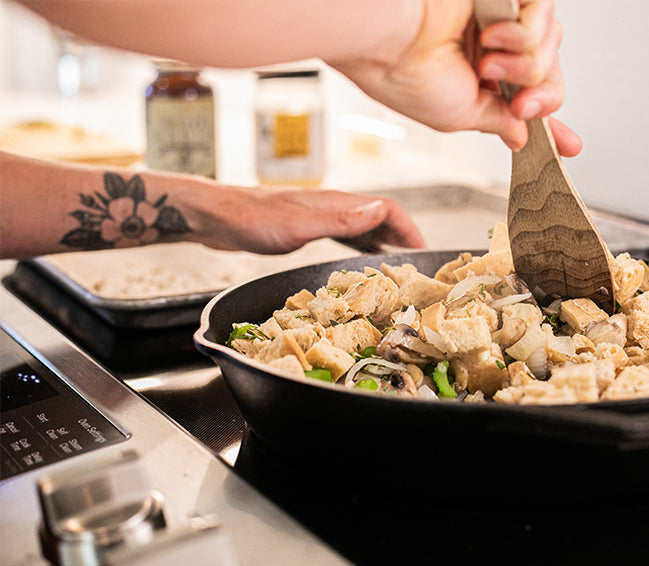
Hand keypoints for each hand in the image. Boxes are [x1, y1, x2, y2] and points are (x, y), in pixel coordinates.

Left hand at [201, 188, 425, 254]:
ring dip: (384, 245)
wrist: (213, 216)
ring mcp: (319, 217)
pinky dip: (360, 250)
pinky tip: (359, 263)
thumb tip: (382, 211)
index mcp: (336, 204)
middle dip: (403, 239)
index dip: (410, 230)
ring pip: (364, 229)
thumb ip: (342, 219)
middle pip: (380, 219)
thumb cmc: (250, 220)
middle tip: (418, 266)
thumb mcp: (300, 225)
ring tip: (397, 268)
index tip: (425, 253)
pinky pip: (345, 238)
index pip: (387, 210)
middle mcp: (332, 207)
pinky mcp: (306, 228)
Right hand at [331, 0, 581, 155]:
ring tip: (486, 65)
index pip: (528, 97)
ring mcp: (500, 18)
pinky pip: (542, 15)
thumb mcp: (461, 116)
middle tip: (519, 105)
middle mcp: (492, 46)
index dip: (551, 121)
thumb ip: (498, 121)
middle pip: (548, 72)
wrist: (390, 40)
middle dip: (541, 96)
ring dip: (523, 65)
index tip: (571, 145)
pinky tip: (491, 36)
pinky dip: (522, 34)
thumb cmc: (407, 74)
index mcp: (479, 76)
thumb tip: (520, 134)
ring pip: (549, 47)